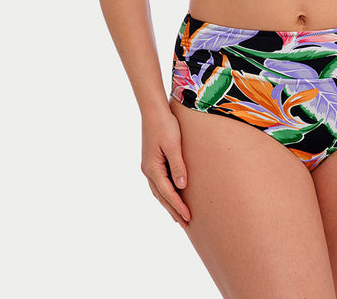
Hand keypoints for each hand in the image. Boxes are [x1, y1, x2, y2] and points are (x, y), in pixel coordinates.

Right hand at [140, 108, 190, 227]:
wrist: (154, 110)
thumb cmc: (165, 125)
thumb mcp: (174, 145)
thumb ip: (178, 166)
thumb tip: (182, 187)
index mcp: (152, 168)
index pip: (167, 193)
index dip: (178, 206)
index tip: (188, 217)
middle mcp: (148, 170)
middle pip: (161, 196)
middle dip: (173, 210)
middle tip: (185, 224)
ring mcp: (148, 166)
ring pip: (158, 191)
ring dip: (168, 203)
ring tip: (178, 215)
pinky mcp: (151, 161)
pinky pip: (158, 183)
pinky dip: (165, 193)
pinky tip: (172, 195)